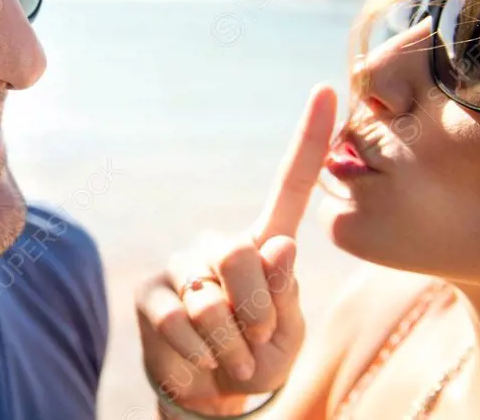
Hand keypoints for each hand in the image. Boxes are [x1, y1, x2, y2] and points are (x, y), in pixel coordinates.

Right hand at [135, 85, 336, 414]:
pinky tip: (201, 360)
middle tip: (256, 342)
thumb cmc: (260, 358)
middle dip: (255, 310)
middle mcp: (220, 245)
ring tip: (231, 355)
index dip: (310, 139)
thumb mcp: (288, 333)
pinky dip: (201, 354)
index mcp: (263, 245)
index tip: (328, 90)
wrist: (216, 397)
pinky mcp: (151, 294)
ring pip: (211, 296)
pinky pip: (180, 321)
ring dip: (231, 342)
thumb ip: (285, 291)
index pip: (289, 186)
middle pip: (240, 253)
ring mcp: (182, 266)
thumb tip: (276, 244)